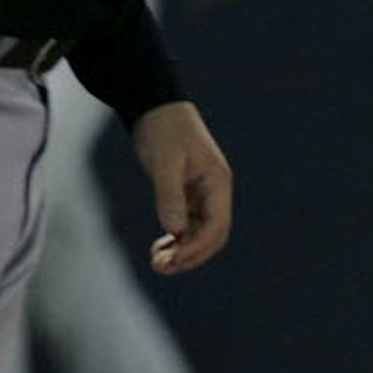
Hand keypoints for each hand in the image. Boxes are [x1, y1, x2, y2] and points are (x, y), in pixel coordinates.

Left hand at [129, 101, 232, 273]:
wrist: (154, 105)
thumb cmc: (163, 129)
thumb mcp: (164, 161)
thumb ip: (170, 195)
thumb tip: (175, 231)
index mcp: (217, 183)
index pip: (216, 226)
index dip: (197, 247)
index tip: (173, 259)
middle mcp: (215, 192)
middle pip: (211, 235)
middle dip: (190, 255)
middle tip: (162, 267)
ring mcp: (202, 194)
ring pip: (199, 233)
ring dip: (182, 251)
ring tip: (158, 263)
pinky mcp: (187, 193)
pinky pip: (187, 224)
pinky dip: (176, 239)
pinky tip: (161, 247)